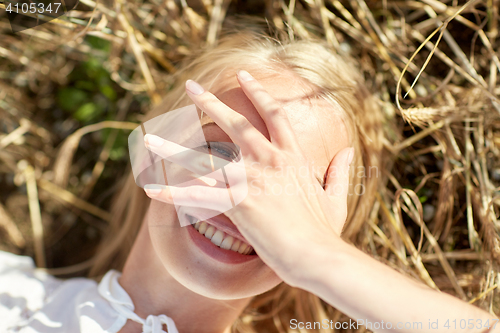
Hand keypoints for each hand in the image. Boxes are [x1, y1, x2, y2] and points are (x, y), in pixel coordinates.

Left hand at [143, 70, 353, 283]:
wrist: (318, 256)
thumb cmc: (325, 232)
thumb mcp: (337, 198)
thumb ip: (340, 172)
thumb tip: (348, 151)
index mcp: (292, 157)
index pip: (275, 114)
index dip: (259, 93)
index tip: (244, 76)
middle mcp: (270, 160)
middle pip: (236, 123)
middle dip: (210, 102)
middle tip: (190, 87)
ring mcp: (253, 179)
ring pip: (205, 158)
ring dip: (174, 149)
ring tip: (150, 138)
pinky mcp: (238, 202)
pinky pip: (197, 196)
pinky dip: (173, 194)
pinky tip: (151, 189)